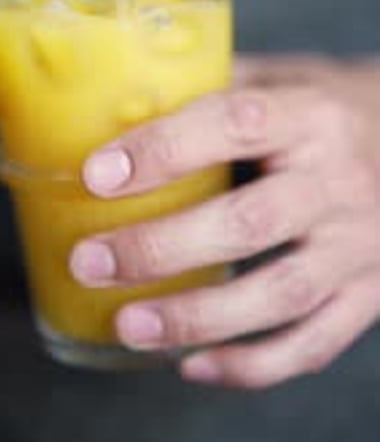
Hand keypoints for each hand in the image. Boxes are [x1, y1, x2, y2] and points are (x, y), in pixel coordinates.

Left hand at [70, 54, 379, 387]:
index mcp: (311, 115)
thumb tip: (115, 102)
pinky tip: (191, 364)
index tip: (97, 175)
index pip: (234, 125)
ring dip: (197, 317)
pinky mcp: (370, 293)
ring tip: (126, 325)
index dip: (164, 151)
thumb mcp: (281, 76)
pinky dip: (251, 365)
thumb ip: (211, 87)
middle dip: (160, 248)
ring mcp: (359, 245)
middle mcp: (338, 182)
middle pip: (250, 223)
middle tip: (89, 261)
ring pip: (281, 294)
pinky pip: (314, 344)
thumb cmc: (327, 107)